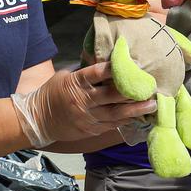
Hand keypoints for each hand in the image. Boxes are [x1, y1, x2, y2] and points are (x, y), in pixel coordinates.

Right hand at [11, 62, 156, 147]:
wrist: (38, 119)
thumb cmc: (54, 92)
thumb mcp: (65, 76)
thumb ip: (85, 72)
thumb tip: (108, 60)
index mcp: (74, 83)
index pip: (95, 73)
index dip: (113, 69)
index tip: (132, 65)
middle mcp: (81, 100)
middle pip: (110, 95)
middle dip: (132, 92)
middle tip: (151, 88)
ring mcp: (86, 117)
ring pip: (114, 114)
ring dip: (134, 109)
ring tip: (152, 105)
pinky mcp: (90, 129)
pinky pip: (111, 125)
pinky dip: (125, 120)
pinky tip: (139, 117)